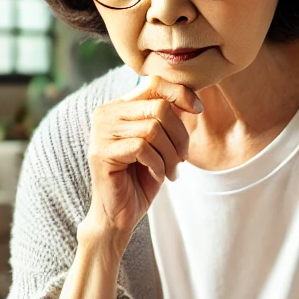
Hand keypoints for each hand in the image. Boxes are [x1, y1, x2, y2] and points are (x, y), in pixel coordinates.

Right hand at [83, 75, 201, 244]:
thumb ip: (168, 118)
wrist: (119, 215)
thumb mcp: (160, 143)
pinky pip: (143, 148)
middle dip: (180, 135)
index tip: (197, 110)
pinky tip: (157, 176)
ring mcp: (101, 132)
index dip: (180, 93)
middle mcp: (106, 114)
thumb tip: (191, 100)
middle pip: (159, 106)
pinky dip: (158, 164)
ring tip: (170, 171)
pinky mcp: (102, 152)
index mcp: (119, 106)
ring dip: (170, 154)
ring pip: (153, 128)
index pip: (153, 83)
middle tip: (182, 158)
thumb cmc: (141, 179)